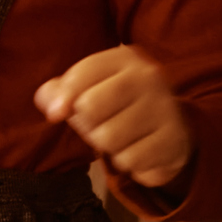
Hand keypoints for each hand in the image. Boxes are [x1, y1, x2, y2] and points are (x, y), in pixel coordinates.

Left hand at [35, 45, 194, 188]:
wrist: (174, 127)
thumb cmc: (120, 105)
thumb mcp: (91, 89)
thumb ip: (62, 91)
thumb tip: (47, 101)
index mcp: (126, 59)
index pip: (82, 74)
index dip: (63, 97)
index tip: (56, 114)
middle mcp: (149, 78)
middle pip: (90, 107)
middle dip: (87, 124)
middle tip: (101, 125)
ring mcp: (164, 108)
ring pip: (108, 139)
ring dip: (107, 147)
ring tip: (121, 138)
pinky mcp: (173, 140)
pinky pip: (130, 161)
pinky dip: (127, 162)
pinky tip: (139, 150)